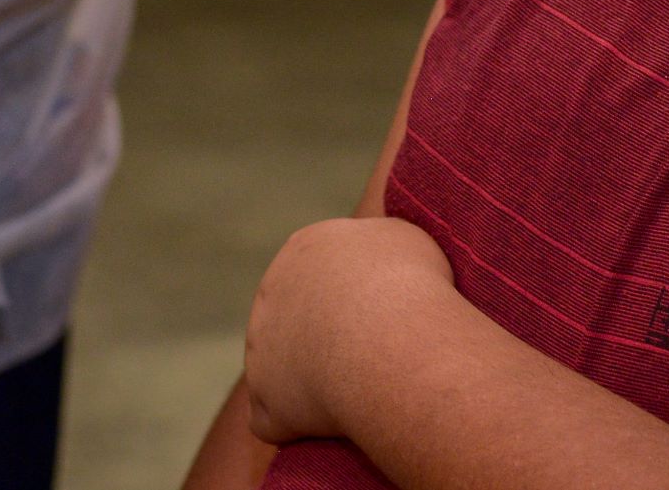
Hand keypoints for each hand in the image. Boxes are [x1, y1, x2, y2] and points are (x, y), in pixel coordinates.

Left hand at [244, 216, 456, 445]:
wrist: (391, 338)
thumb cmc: (409, 285)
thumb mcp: (405, 239)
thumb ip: (380, 245)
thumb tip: (382, 254)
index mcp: (303, 250)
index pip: (316, 275)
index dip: (347, 300)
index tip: (379, 317)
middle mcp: (270, 294)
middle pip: (292, 319)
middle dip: (321, 338)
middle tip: (369, 358)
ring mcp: (260, 348)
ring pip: (278, 368)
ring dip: (307, 382)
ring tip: (357, 393)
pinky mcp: (265, 400)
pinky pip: (273, 420)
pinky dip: (296, 427)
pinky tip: (329, 429)